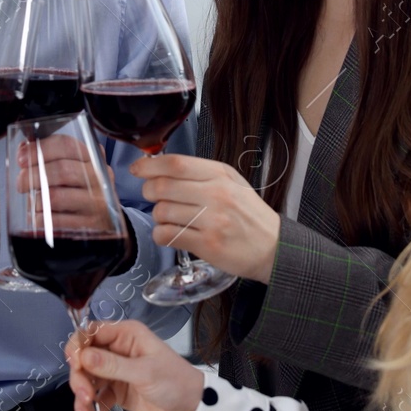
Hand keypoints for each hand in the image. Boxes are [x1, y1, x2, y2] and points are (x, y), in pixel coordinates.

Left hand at [14, 132, 118, 224]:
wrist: (106, 219)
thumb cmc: (82, 190)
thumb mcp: (75, 168)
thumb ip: (51, 156)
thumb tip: (23, 149)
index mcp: (93, 159)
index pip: (67, 145)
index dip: (40, 149)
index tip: (22, 157)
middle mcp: (99, 178)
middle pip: (61, 170)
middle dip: (33, 176)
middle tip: (21, 183)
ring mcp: (97, 203)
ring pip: (56, 197)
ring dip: (36, 200)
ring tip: (33, 203)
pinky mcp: (90, 225)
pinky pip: (56, 221)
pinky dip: (41, 219)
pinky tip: (38, 218)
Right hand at [64, 319, 202, 410]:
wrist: (192, 410)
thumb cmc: (177, 382)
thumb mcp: (145, 372)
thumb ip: (113, 365)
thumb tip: (84, 356)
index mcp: (126, 335)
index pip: (91, 333)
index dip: (78, 347)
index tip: (75, 366)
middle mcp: (118, 350)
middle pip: (85, 359)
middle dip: (80, 380)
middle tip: (84, 398)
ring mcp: (116, 371)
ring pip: (88, 381)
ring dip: (83, 400)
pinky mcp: (117, 391)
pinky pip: (97, 399)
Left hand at [132, 154, 280, 281]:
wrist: (273, 246)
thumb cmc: (248, 214)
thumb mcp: (231, 183)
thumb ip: (199, 173)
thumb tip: (160, 166)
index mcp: (220, 174)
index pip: (176, 164)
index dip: (149, 165)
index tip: (137, 169)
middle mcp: (216, 194)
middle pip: (163, 186)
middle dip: (149, 191)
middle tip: (153, 196)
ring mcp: (212, 220)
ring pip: (162, 212)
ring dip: (158, 215)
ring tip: (169, 218)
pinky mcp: (207, 245)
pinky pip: (167, 235)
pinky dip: (161, 234)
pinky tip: (171, 233)